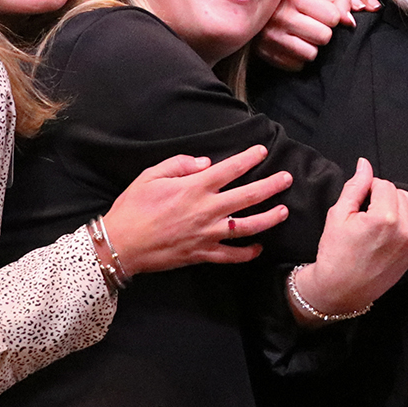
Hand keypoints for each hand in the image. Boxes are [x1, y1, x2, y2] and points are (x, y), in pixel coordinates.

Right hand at [103, 145, 293, 273]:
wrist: (120, 244)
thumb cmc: (133, 207)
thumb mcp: (150, 175)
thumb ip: (179, 164)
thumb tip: (205, 162)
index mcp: (194, 188)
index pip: (229, 169)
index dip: (248, 158)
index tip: (261, 151)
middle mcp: (206, 210)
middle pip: (247, 196)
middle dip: (271, 186)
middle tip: (287, 179)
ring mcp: (207, 234)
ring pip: (247, 227)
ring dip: (268, 218)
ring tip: (284, 211)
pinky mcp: (202, 254)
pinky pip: (231, 255)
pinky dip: (247, 253)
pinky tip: (259, 248)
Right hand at [253, 0, 381, 70]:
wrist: (253, 8)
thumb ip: (339, 0)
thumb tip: (350, 21)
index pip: (333, 17)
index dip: (333, 17)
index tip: (322, 14)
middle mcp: (281, 15)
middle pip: (324, 37)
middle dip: (323, 33)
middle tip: (312, 26)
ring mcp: (271, 36)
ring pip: (311, 54)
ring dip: (311, 47)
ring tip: (301, 36)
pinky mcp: (266, 54)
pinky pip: (297, 65)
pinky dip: (297, 58)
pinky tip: (291, 45)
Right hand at [291, 158, 407, 321]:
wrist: (341, 289)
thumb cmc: (335, 253)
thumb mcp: (338, 215)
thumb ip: (355, 187)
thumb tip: (364, 164)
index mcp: (383, 219)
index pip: (383, 185)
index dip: (369, 187)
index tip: (359, 198)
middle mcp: (404, 230)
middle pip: (399, 194)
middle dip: (384, 195)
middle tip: (367, 208)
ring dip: (402, 200)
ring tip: (385, 206)